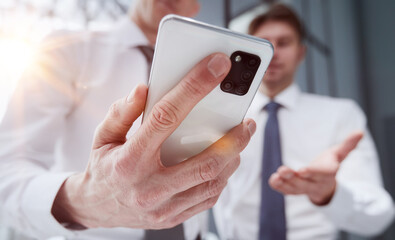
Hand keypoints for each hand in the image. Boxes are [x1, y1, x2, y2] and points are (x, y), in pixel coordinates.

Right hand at [51, 53, 255, 228]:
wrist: (95, 209)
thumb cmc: (103, 167)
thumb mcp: (103, 135)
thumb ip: (122, 111)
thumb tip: (145, 89)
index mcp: (130, 160)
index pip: (167, 117)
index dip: (194, 88)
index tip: (216, 67)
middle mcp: (149, 187)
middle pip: (204, 162)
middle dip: (234, 140)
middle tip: (246, 123)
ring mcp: (163, 208)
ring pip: (211, 183)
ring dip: (232, 159)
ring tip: (238, 141)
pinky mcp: (172, 218)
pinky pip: (207, 199)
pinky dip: (221, 178)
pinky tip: (223, 163)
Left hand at [269, 132, 363, 205]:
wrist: (325, 185)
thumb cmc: (330, 164)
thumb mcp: (339, 154)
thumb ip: (348, 145)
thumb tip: (360, 132)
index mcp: (328, 173)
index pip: (321, 173)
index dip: (312, 172)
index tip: (302, 170)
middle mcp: (316, 183)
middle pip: (305, 182)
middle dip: (293, 177)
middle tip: (282, 170)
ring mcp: (305, 189)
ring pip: (295, 188)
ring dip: (284, 183)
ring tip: (275, 176)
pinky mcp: (295, 191)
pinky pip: (287, 191)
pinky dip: (279, 187)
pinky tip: (272, 181)